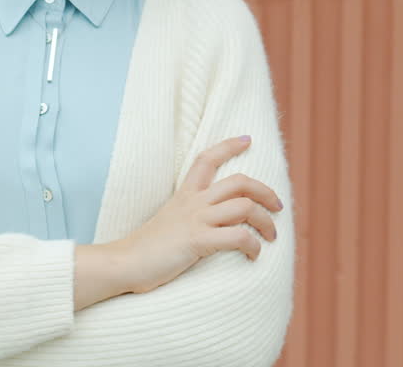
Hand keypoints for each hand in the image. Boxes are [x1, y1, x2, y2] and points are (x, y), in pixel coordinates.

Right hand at [115, 135, 283, 293]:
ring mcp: (196, 220)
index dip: (229, 146)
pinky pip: (238, 237)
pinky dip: (253, 245)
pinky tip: (253, 255)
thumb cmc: (146, 248)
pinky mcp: (197, 241)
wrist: (124, 262)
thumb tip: (208, 222)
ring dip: (266, 222)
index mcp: (184, 195)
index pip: (207, 159)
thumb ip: (186, 215)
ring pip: (244, 208)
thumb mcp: (168, 220)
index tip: (247, 140)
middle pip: (239, 182)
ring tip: (270, 237)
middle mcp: (193, 202)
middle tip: (278, 206)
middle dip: (265, 191)